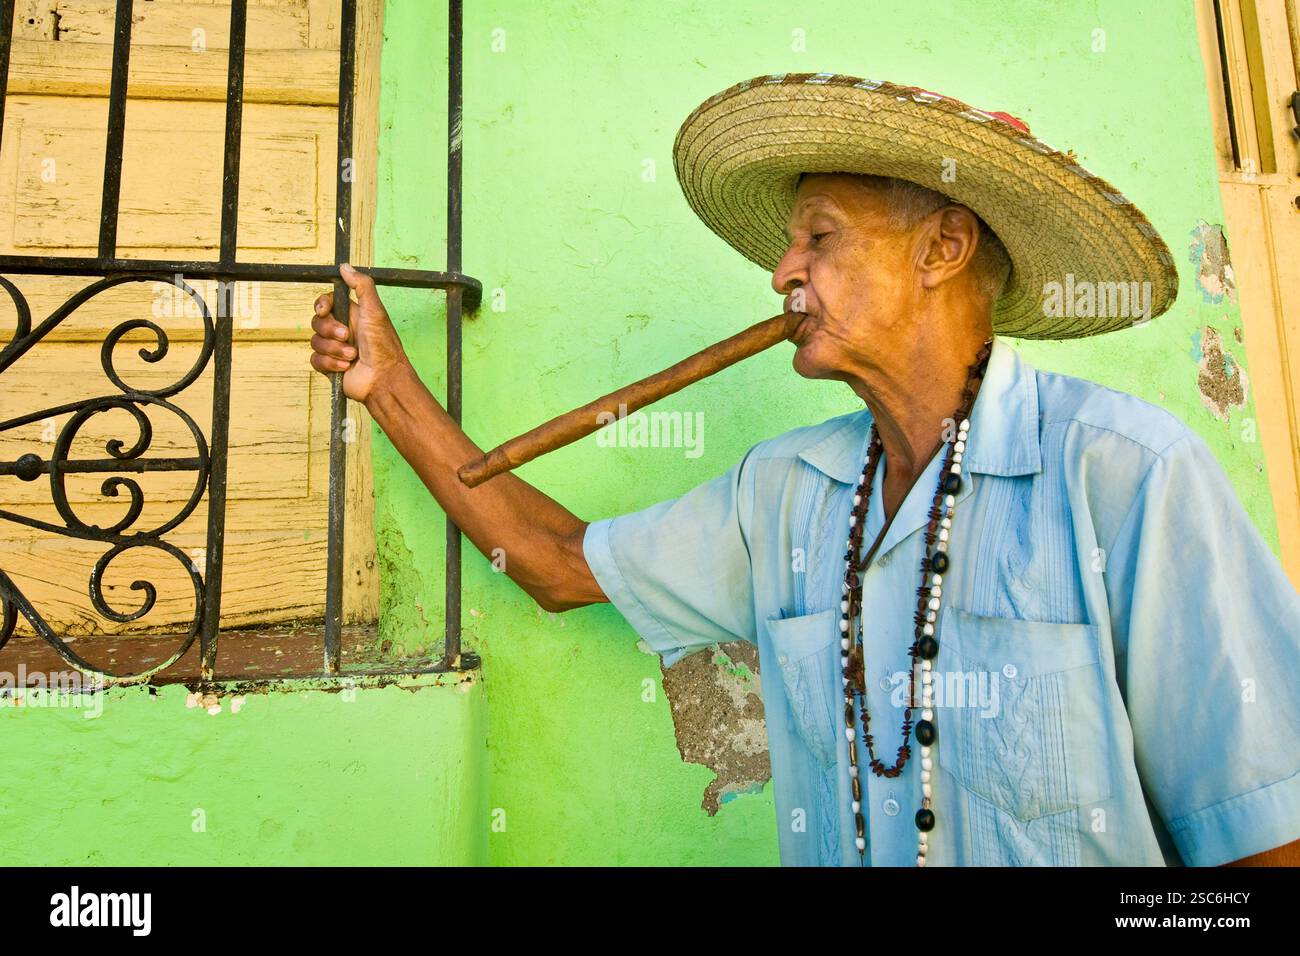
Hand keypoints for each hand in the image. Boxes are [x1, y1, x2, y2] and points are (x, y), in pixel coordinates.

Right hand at [309, 263, 409, 403]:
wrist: (384, 378)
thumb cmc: (384, 345)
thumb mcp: (375, 311)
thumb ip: (361, 286)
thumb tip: (345, 267)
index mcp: (352, 316)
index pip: (325, 304)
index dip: (321, 305)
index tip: (324, 310)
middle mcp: (343, 331)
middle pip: (317, 322)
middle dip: (330, 331)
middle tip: (347, 336)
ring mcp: (335, 349)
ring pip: (315, 342)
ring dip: (334, 349)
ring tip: (352, 356)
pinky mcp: (330, 366)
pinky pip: (315, 359)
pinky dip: (330, 363)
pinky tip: (345, 367)